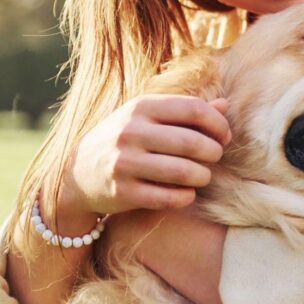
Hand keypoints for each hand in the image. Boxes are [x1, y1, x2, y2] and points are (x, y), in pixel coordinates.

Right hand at [56, 95, 231, 227]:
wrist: (78, 173)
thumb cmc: (126, 139)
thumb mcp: (148, 117)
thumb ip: (185, 111)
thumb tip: (225, 105)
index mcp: (141, 107)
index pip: (194, 109)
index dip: (218, 124)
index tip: (224, 136)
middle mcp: (131, 132)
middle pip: (192, 143)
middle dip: (213, 152)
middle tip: (214, 158)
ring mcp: (125, 163)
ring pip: (184, 172)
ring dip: (203, 176)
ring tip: (202, 176)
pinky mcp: (123, 192)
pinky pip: (169, 198)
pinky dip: (186, 197)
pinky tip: (187, 193)